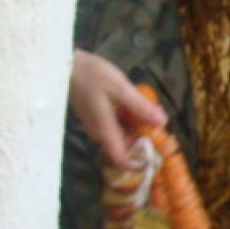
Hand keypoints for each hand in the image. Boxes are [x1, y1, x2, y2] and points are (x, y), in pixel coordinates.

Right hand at [68, 50, 166, 166]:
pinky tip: (140, 103)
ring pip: (124, 134)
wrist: (67, 65)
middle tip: (160, 122)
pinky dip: (131, 118)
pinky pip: (118, 124)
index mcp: (104, 131)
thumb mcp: (121, 89)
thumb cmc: (92, 76)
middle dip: (145, 138)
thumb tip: (162, 123)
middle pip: (126, 146)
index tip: (155, 156)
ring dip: (140, 126)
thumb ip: (141, 108)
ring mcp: (98, 125)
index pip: (120, 160)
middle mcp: (100, 133)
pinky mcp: (98, 116)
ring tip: (154, 109)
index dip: (137, 163)